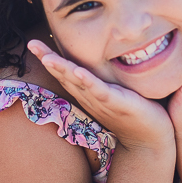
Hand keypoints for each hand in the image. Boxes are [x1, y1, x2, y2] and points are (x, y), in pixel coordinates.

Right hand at [27, 40, 172, 150]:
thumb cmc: (135, 113)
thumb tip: (102, 56)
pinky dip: (89, 82)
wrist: (150, 139)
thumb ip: (104, 77)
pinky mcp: (118, 103)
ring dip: (62, 70)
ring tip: (46, 57)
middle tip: (31, 43)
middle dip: (48, 59)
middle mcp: (90, 97)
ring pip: (78, 83)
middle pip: (65, 75)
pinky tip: (78, 72)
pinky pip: (101, 91)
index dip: (48, 58)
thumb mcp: (115, 92)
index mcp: (88, 92)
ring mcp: (103, 101)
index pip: (65, 72)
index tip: (33, 43)